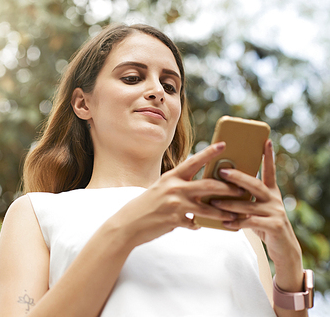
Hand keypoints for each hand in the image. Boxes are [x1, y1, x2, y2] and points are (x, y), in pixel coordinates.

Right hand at [114, 142, 243, 246]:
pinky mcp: (176, 221)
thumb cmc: (145, 205)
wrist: (129, 224)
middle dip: (228, 187)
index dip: (210, 153)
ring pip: (208, 208)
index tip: (224, 145)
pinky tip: (203, 227)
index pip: (193, 162)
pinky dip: (200, 225)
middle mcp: (174, 189)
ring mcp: (176, 205)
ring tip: (236, 214)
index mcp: (171, 177)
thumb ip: (178, 186)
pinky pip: (195, 223)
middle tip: (242, 188)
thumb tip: (198, 188)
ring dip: (224, 212)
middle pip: (208, 185)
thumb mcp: (160, 189)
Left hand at [210, 140, 301, 266]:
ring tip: (214, 202)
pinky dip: (237, 222)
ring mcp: (275, 212)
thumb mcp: (257, 207)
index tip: (265, 140)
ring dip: (229, 203)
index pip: (269, 170)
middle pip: (255, 184)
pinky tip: (225, 222)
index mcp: (270, 192)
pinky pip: (251, 222)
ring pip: (249, 204)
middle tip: (222, 171)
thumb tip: (221, 185)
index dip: (268, 156)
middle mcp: (274, 199)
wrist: (283, 247)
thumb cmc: (264, 224)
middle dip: (237, 177)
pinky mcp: (274, 226)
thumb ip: (245, 197)